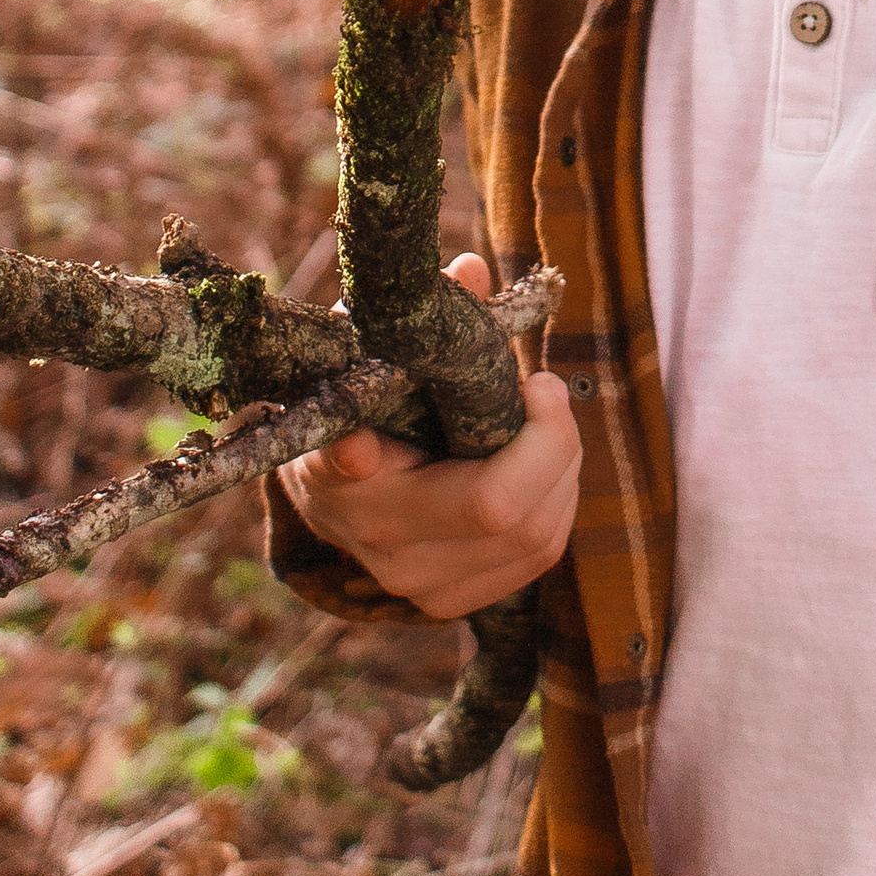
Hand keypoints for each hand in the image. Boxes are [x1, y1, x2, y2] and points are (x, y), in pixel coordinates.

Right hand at [280, 254, 581, 617]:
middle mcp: (398, 559)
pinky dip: (551, 503)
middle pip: (527, 520)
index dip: (539, 444)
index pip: (491, 501)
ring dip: (561, 472)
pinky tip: (535, 463)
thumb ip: (413, 322)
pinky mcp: (451, 603)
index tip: (535, 381)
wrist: (314, 489)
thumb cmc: (349, 404)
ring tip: (542, 419)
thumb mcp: (363, 358)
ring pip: (541, 541)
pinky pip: (536, 558)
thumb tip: (469, 272)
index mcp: (371, 498)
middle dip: (558, 444)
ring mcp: (426, 592)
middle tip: (545, 388)